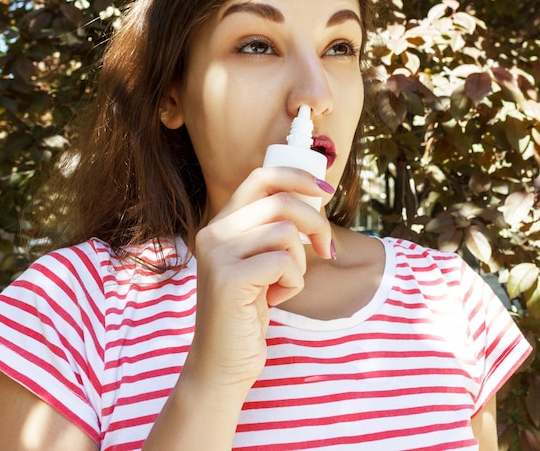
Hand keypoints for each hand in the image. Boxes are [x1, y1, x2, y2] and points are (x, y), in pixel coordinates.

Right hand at [185, 166, 332, 391]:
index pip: (261, 177)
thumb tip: (314, 195)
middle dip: (315, 223)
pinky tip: (276, 298)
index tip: (324, 190)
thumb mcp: (258, 261)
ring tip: (284, 283)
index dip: (297, 176)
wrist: (222, 362)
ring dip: (299, 261)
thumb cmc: (248, 310)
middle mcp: (213, 232)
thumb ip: (271, 229)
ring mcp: (217, 254)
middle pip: (281, 201)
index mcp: (221, 223)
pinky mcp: (229, 278)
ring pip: (285, 232)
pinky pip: (284, 262)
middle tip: (325, 249)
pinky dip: (293, 282)